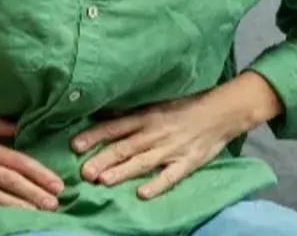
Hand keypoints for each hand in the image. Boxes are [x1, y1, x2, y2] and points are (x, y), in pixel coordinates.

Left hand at [71, 71, 282, 198]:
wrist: (221, 111)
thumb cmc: (185, 107)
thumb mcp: (157, 103)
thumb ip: (131, 114)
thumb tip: (101, 114)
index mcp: (147, 116)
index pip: (116, 126)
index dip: (95, 135)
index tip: (75, 145)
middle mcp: (156, 132)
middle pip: (125, 147)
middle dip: (104, 159)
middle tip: (84, 171)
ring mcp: (171, 149)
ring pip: (143, 161)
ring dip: (123, 171)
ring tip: (104, 181)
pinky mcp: (187, 162)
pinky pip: (170, 176)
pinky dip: (157, 184)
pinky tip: (142, 193)